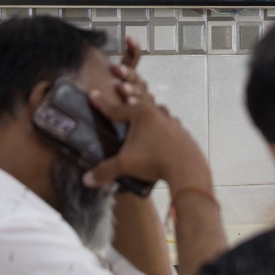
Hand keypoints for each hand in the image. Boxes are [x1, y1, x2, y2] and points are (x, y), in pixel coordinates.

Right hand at [83, 67, 209, 190]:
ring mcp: (172, 121)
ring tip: (141, 115)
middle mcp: (158, 112)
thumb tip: (86, 180)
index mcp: (141, 113)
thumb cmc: (154, 161)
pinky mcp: (182, 132)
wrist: (187, 168)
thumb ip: (105, 170)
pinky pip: (168, 125)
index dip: (102, 103)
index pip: (115, 108)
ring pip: (156, 112)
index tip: (93, 94)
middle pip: (138, 105)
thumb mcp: (125, 164)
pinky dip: (161, 127)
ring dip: (147, 113)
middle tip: (121, 97)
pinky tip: (160, 133)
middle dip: (128, 101)